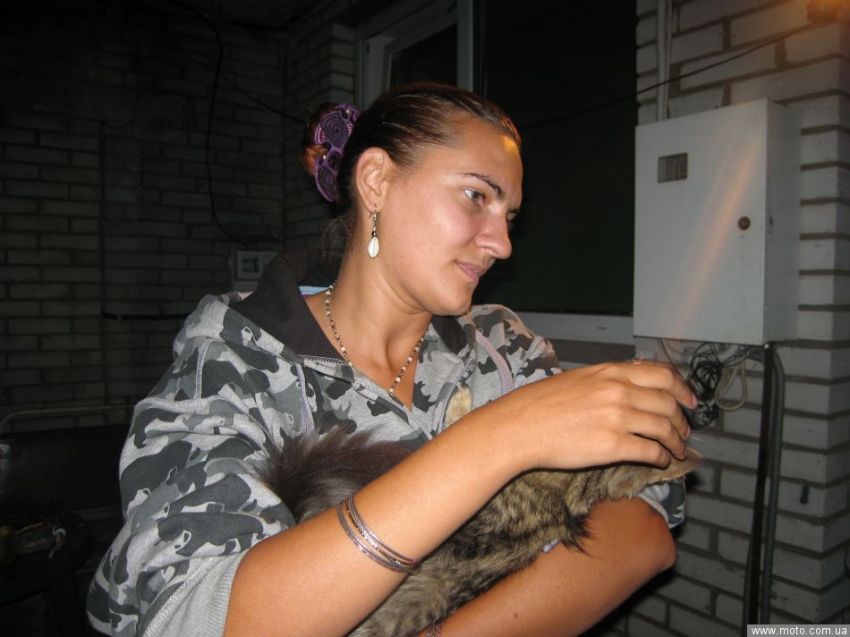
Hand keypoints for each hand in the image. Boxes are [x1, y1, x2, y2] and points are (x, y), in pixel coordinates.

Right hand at [492, 361, 695, 472]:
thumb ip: (608, 379)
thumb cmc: (541, 404)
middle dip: (682, 420)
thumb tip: (633, 382)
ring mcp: (617, 418)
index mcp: (611, 372)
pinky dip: (661, 457)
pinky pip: (650, 451)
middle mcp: (619, 391)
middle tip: (684, 431)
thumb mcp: (579, 379)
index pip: (663, 375)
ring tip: (676, 450)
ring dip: (676, 441)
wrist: (519, 426)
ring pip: (664, 428)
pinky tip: (659, 461)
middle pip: (668, 403)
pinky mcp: (613, 445)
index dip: (682, 390)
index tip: (689, 401)